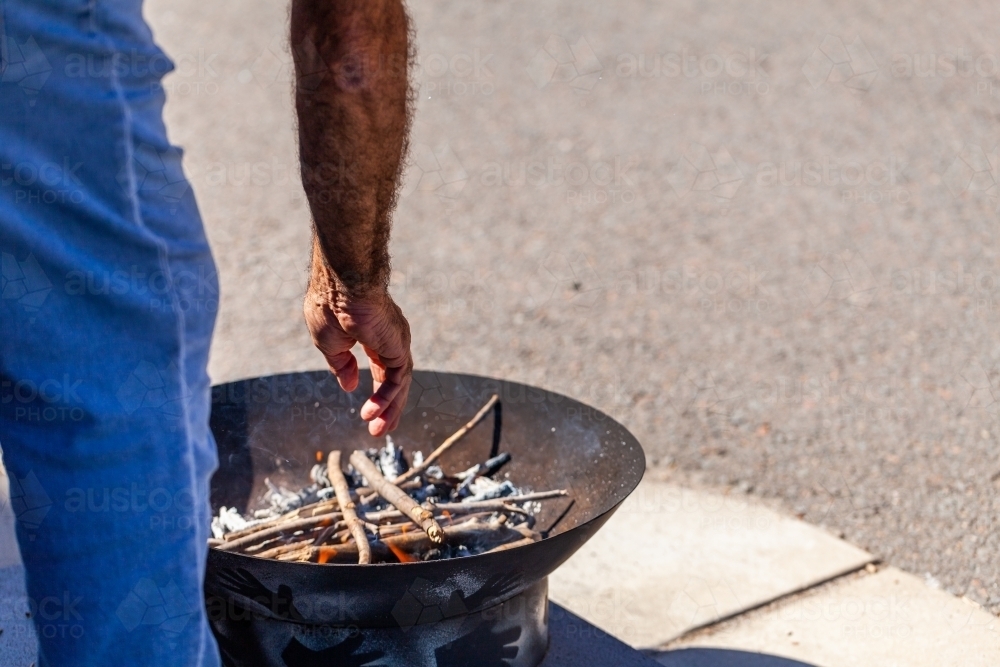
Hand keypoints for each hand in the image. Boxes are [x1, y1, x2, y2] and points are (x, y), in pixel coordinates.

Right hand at [304, 264, 412, 436]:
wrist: (341, 283)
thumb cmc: (329, 304)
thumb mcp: (328, 341)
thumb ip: (340, 364)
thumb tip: (349, 385)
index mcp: (369, 332)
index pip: (379, 365)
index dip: (376, 388)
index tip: (367, 408)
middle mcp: (387, 338)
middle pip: (393, 378)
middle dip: (387, 406)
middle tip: (380, 429)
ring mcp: (396, 342)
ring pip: (398, 383)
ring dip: (389, 409)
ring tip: (377, 431)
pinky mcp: (399, 347)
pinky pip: (397, 379)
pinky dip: (386, 397)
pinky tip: (372, 412)